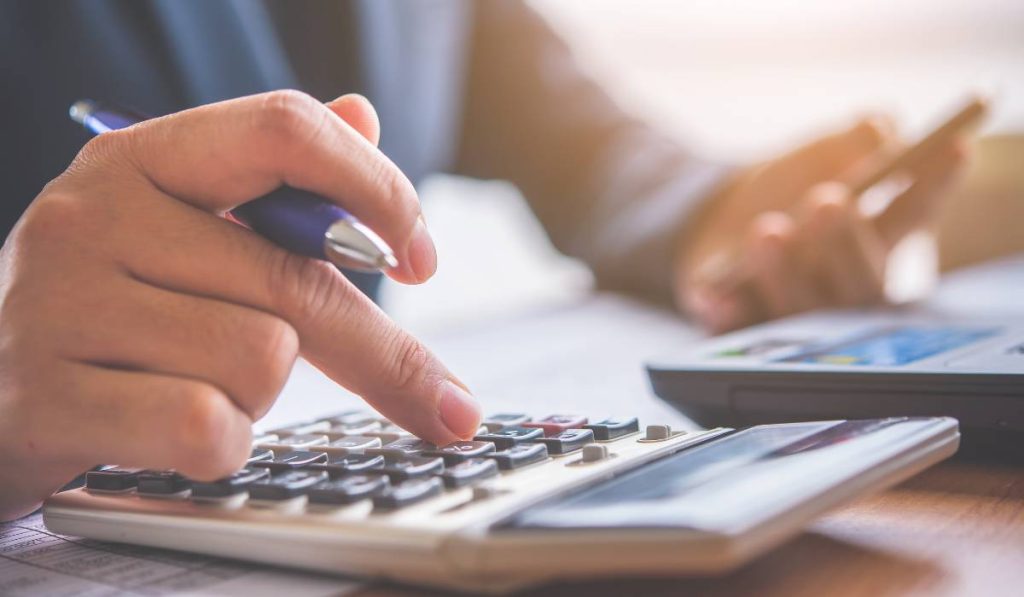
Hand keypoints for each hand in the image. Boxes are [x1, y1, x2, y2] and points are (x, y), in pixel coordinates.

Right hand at [0, 90, 480, 520]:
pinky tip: (181, 433)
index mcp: (142, 159)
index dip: (376, 189)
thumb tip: (362, 117)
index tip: (422, 259)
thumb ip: (277, 175)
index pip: (283, 130)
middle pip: (294, 280)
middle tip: (442, 402)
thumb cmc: (114, 303)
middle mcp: (94, 216)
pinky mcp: (46, 397)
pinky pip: (206, 426)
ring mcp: (60, 305)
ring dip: (260, 394)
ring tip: (199, 384)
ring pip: (261, 358)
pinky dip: (221, 443)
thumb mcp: (183, 224)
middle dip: (375, 353)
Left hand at [677, 118, 968, 332]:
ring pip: (800, 306)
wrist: (720, 223)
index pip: (916, 214)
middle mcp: (846, 284)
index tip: (955, 146)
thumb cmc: (787, 189)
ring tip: (768, 230)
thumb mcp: (818, 154)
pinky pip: (738, 328)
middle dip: (846, 240)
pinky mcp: (746, 326)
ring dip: (784, 272)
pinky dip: (727, 312)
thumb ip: (850, 141)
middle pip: (859, 278)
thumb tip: (877, 126)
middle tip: (830, 200)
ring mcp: (798, 312)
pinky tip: (714, 296)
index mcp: (879, 239)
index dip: (935, 185)